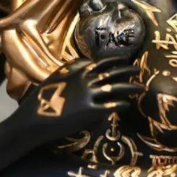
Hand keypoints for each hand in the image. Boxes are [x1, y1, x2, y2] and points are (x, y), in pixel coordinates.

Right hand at [17, 55, 141, 143]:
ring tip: (141, 88)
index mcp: (77, 71)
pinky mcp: (91, 111)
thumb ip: (71, 68)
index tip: (124, 59)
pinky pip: (111, 106)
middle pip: (112, 73)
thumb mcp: (55, 77)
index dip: (115, 60)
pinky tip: (127, 105)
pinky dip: (121, 104)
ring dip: (130, 87)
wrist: (35, 117)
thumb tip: (85, 61)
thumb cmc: (43, 97)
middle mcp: (86, 80)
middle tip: (139, 70)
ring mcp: (89, 95)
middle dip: (127, 70)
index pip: (101, 62)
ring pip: (116, 88)